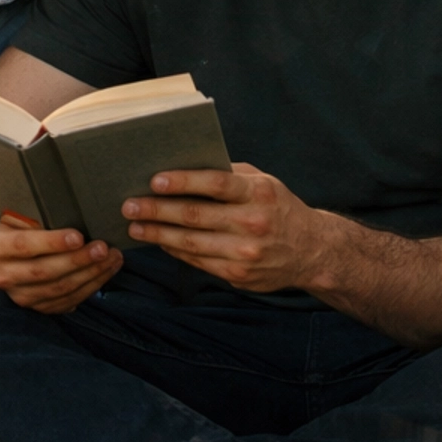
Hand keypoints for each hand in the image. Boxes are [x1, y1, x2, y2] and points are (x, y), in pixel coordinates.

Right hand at [0, 214, 121, 313]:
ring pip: (60, 289)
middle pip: (45, 271)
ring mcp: (21, 296)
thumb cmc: (22, 227)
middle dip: (79, 260)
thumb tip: (72, 207)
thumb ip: (37, 215)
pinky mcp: (38, 307)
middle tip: (104, 248)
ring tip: (112, 257)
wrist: (11, 253)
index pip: (24, 245)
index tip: (78, 236)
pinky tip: (106, 271)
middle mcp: (4, 276)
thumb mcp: (20, 216)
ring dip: (91, 274)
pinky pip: (68, 301)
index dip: (52, 242)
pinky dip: (90, 287)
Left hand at [121, 162, 315, 290]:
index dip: (183, 181)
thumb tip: (184, 165)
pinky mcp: (239, 276)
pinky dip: (175, 251)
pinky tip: (159, 242)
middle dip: (157, 210)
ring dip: (158, 234)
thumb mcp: (263, 183)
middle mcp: (253, 223)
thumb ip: (229, 175)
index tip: (154, 180)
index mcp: (259, 193)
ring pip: (192, 243)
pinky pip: (198, 262)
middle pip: (196, 216)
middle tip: (129, 205)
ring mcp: (246, 253)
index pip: (216, 184)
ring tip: (135, 227)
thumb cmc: (278, 208)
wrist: (311, 251)